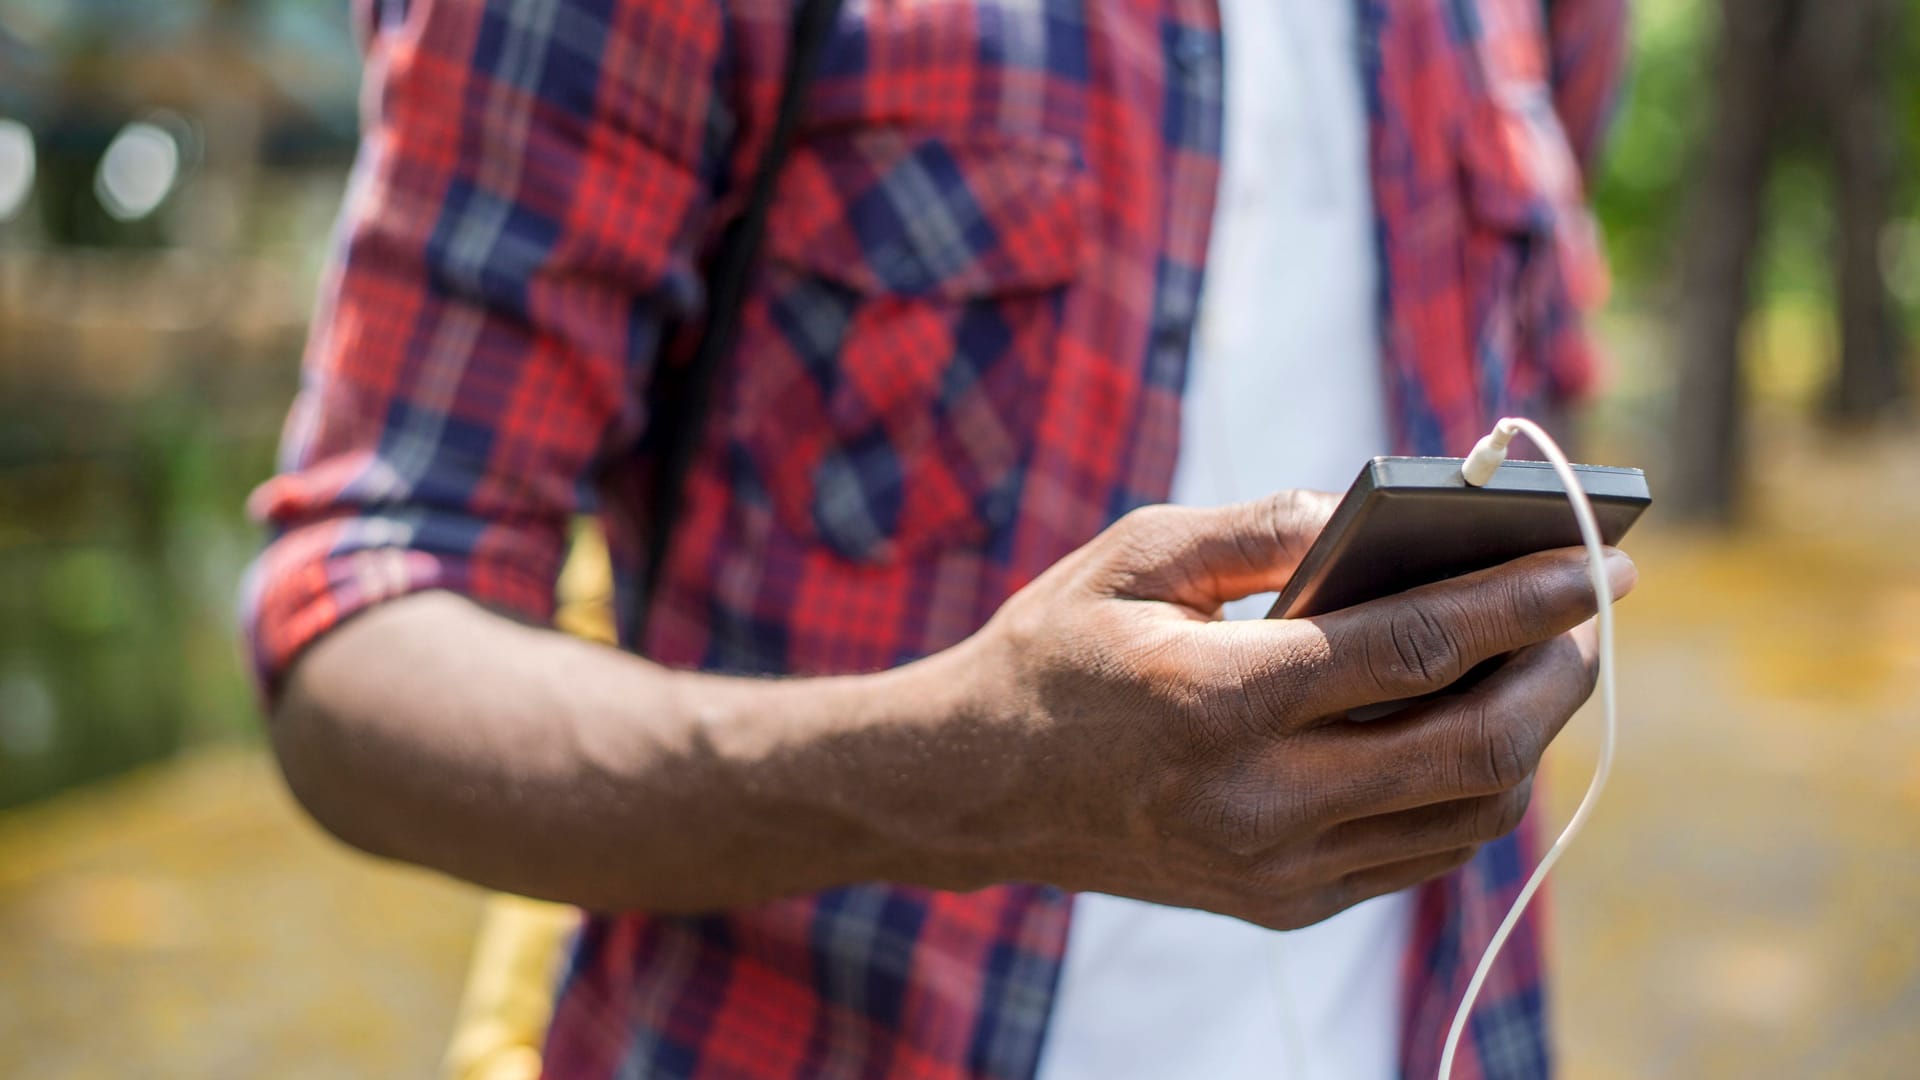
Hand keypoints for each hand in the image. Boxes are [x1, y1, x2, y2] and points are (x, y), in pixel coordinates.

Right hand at [963, 492, 1634, 929]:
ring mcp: (1275, 866)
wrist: (979, 789)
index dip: (1523, 598)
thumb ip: (1261, 527)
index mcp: (1217, 696)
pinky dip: (1471, 788)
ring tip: (1537, 664)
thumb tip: (1374, 511)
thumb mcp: (1136, 554)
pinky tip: (1469, 726)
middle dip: (1557, 671)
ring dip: (1528, 735)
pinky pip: (1422, 853)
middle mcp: (1258, 800)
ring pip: (1466, 813)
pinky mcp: (1283, 903)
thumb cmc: (1057, 651)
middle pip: (1471, 745)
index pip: (1418, 647)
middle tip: (1588, 612)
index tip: (1594, 559)